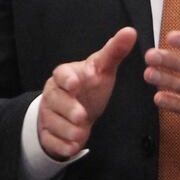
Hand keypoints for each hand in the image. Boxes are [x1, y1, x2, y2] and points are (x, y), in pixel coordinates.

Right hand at [37, 26, 136, 158]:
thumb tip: (131, 31)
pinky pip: (50, 140)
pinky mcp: (48, 133)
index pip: (61, 73)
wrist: (75, 110)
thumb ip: (115, 51)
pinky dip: (61, 145)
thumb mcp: (103, 69)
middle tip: (82, 116)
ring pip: (52, 122)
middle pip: (55, 100)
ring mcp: (48, 113)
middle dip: (68, 109)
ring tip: (80, 135)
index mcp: (65, 75)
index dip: (67, 78)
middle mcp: (54, 93)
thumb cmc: (89, 86)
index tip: (75, 84)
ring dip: (66, 130)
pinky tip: (72, 148)